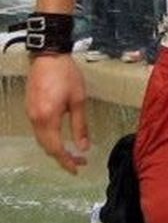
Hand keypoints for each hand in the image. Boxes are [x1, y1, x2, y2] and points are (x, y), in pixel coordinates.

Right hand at [26, 54, 89, 173]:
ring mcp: (30, 113)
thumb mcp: (78, 100)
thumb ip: (80, 126)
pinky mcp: (30, 107)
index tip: (77, 168)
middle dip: (62, 157)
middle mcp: (35, 118)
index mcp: (48, 117)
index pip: (56, 148)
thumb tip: (83, 146)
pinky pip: (38, 130)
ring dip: (55, 148)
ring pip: (41, 139)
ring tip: (71, 151)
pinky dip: (48, 138)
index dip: (66, 161)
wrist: (48, 55)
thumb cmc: (65, 73)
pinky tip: (59, 137)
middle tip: (78, 161)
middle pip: (46, 147)